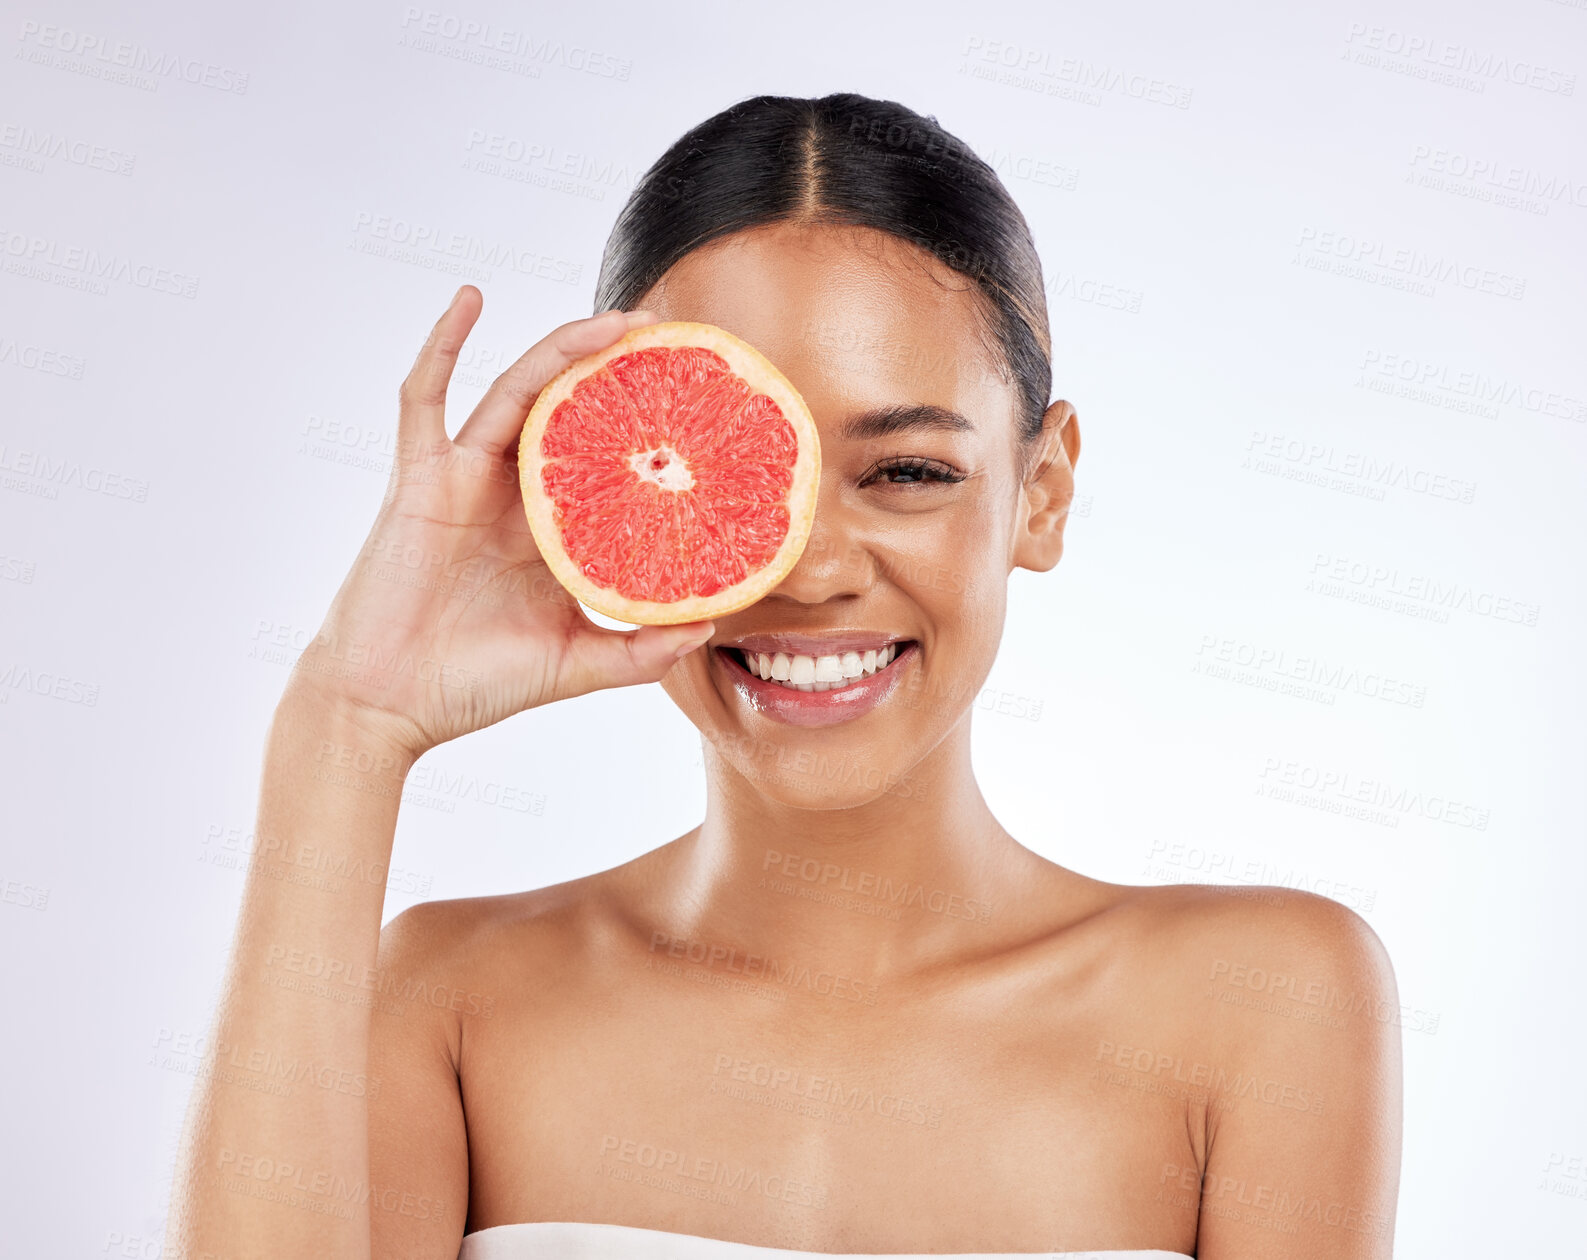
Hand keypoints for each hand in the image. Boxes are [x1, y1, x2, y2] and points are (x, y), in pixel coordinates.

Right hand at [286, 286, 714, 757]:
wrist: (389, 705)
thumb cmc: (475, 683)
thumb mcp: (574, 664)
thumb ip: (638, 650)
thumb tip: (710, 625)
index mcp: (551, 529)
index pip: (608, 460)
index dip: (648, 428)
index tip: (700, 400)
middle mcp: (513, 493)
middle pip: (570, 409)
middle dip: (615, 369)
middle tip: (669, 337)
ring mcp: (465, 478)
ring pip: (519, 392)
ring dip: (563, 350)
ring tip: (615, 321)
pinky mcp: (419, 477)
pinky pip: (425, 397)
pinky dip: (442, 346)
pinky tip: (470, 299)